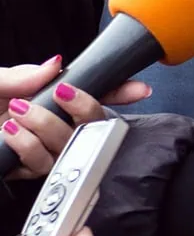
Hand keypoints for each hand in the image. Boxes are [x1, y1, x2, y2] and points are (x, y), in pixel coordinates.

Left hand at [0, 58, 150, 178]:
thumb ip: (22, 76)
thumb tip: (57, 64)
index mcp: (42, 100)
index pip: (88, 96)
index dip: (116, 92)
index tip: (138, 88)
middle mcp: (45, 125)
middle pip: (89, 124)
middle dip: (85, 108)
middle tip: (63, 95)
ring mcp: (36, 150)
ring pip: (68, 147)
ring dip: (48, 128)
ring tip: (18, 114)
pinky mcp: (21, 171)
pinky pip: (41, 167)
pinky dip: (29, 148)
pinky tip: (11, 133)